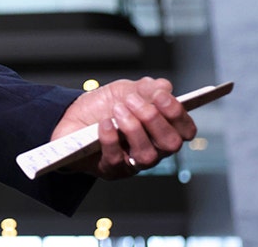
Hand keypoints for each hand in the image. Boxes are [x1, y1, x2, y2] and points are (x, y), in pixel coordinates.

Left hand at [52, 77, 196, 178]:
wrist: (72, 116)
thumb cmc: (104, 106)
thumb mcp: (126, 90)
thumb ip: (147, 88)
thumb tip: (164, 87)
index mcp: (163, 130)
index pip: (185, 130)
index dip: (177, 113)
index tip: (160, 96)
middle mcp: (154, 150)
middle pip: (170, 143)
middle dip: (153, 119)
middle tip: (132, 100)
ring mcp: (133, 162)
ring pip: (147, 155)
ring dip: (133, 128)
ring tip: (117, 109)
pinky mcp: (111, 169)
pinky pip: (117, 159)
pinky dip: (111, 139)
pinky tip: (104, 123)